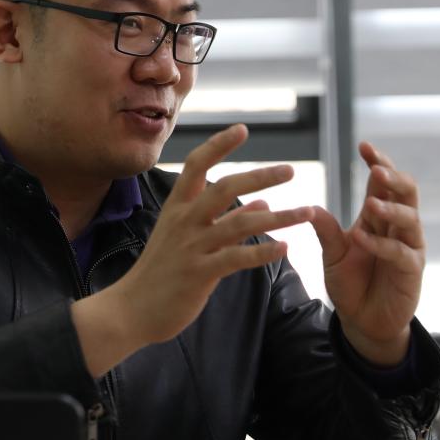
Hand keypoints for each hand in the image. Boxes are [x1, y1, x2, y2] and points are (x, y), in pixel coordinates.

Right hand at [73, 124, 313, 375]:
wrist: (132, 309)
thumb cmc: (160, 273)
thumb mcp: (185, 239)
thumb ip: (223, 221)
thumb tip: (260, 204)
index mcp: (177, 209)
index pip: (196, 165)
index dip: (218, 145)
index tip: (242, 130)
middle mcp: (183, 222)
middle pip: (224, 187)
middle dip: (259, 176)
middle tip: (290, 171)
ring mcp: (191, 247)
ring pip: (239, 224)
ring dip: (278, 217)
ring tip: (307, 212)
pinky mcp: (198, 273)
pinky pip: (236, 258)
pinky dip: (263, 252)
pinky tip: (284, 248)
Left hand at [310, 142, 425, 366]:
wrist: (362, 320)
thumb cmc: (351, 283)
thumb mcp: (332, 254)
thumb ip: (326, 230)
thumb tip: (309, 207)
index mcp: (378, 218)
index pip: (383, 184)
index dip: (378, 163)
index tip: (364, 146)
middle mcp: (398, 228)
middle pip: (407, 193)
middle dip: (393, 179)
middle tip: (377, 169)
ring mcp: (408, 248)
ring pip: (410, 219)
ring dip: (390, 209)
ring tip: (371, 203)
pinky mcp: (411, 271)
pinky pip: (401, 252)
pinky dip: (382, 244)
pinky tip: (362, 236)